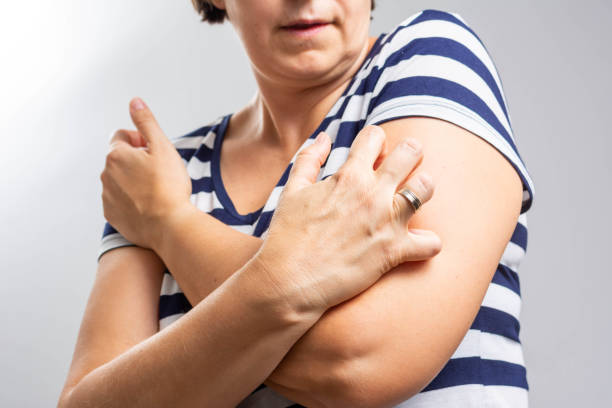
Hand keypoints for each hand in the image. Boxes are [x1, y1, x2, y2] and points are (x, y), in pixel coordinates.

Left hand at [100, 97, 192, 248]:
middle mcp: (105, 175)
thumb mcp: (162, 147)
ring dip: (134, 180)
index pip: (120, 136)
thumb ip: (146, 123)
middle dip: (136, 161)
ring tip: (157, 191)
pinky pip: (120, 201)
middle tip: (160, 172)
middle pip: (120, 159)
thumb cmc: (169, 186)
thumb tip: (134, 101)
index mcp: (116, 155)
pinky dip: (132, 200)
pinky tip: (150, 205)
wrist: (168, 225)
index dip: (139, 140)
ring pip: (119, 180)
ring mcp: (107, 197)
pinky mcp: (112, 215)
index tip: (154, 151)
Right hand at [254, 126, 441, 315]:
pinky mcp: (394, 252)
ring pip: (426, 189)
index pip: (375, 136)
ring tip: (412, 198)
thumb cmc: (286, 236)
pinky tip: (416, 244)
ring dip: (422, 190)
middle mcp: (372, 193)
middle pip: (410, 153)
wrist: (288, 282)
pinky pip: (431, 243)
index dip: (375, 141)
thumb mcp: (292, 190)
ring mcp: (386, 221)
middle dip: (410, 153)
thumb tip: (325, 137)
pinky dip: (427, 243)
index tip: (373, 154)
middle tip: (405, 165)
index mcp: (348, 175)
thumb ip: (309, 159)